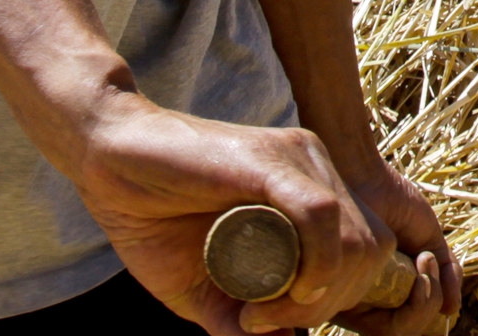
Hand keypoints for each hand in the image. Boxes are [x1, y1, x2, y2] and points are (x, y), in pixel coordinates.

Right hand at [68, 89, 402, 335]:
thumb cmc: (152, 219)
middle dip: (331, 303)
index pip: (368, 250)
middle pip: (370, 250)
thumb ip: (243, 320)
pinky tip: (280, 292)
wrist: (107, 162)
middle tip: (266, 321)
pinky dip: (313, 263)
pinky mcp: (269, 159)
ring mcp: (298, 159)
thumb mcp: (205, 289)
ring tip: (260, 313)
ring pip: (353, 237)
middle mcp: (317, 170)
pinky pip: (320, 212)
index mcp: (314, 191)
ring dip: (315, 295)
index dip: (339, 299)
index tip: (279, 323)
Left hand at [333, 157, 461, 334]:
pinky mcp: (346, 300)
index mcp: (387, 288)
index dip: (431, 303)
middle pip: (406, 331)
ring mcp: (356, 304)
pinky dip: (418, 301)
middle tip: (430, 265)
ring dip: (426, 302)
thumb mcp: (428, 238)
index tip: (434, 266)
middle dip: (429, 304)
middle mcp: (368, 301)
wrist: (364, 176)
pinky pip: (387, 325)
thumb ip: (445, 271)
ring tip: (426, 262)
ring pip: (398, 333)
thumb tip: (452, 310)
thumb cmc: (392, 201)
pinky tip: (421, 263)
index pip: (412, 319)